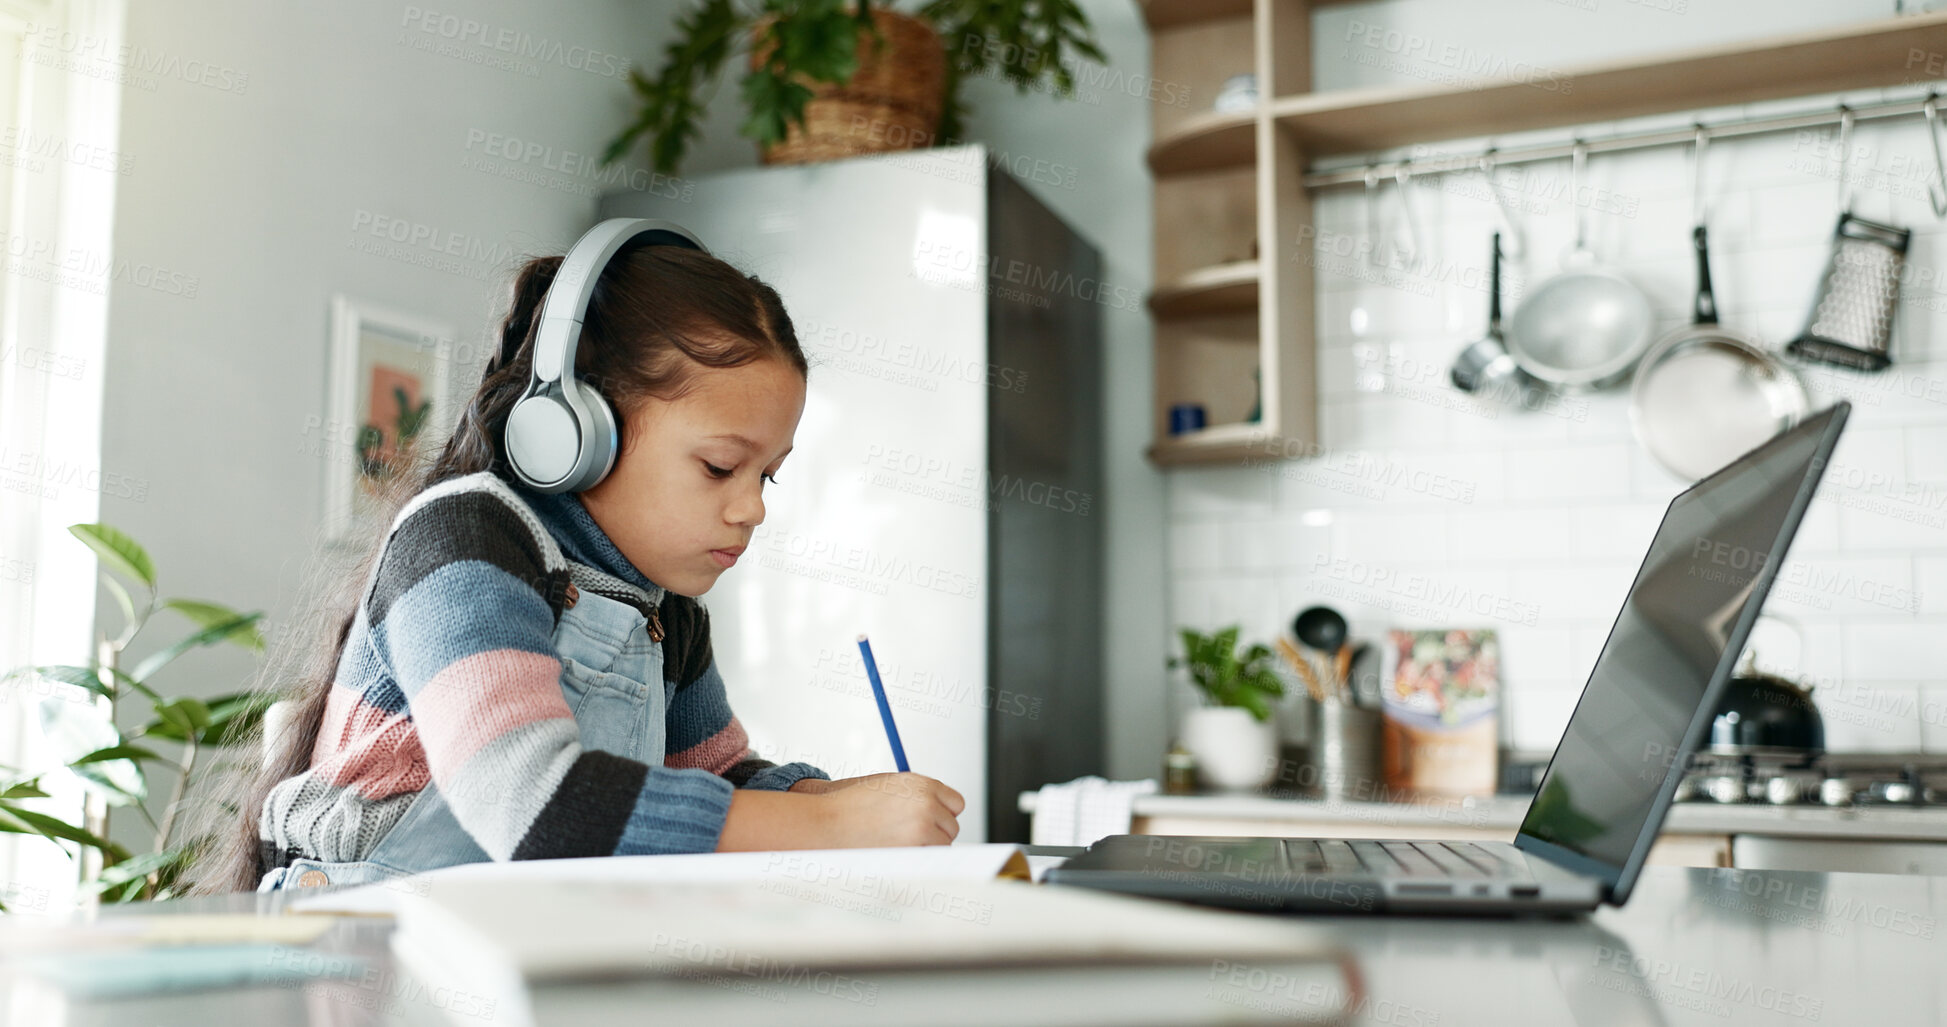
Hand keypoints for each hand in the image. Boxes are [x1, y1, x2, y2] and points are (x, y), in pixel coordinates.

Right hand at [717, 773, 964, 851]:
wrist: (826, 823)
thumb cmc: (851, 806)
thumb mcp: (887, 787)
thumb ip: (917, 795)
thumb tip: (940, 811)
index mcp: (921, 783)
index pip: (956, 802)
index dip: (943, 812)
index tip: (931, 820)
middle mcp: (926, 802)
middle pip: (952, 826)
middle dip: (935, 832)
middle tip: (907, 835)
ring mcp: (922, 826)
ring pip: (942, 846)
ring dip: (925, 848)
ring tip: (895, 843)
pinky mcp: (914, 849)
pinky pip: (928, 860)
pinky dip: (916, 860)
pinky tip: (893, 853)